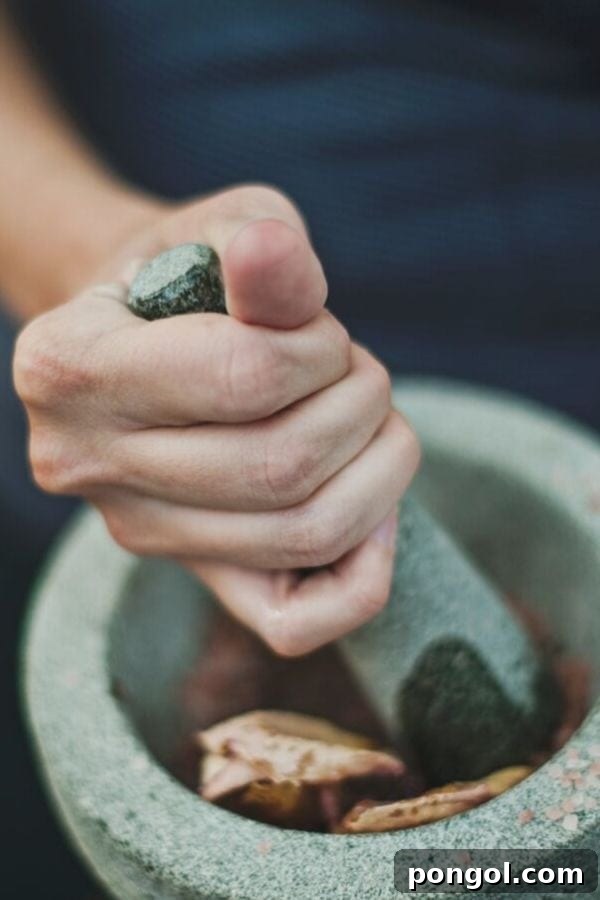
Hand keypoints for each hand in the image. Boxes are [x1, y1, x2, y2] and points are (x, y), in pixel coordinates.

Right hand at [13, 185, 419, 654]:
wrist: (148, 339)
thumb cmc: (191, 279)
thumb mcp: (221, 231)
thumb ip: (255, 245)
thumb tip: (272, 251)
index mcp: (67, 365)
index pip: (244, 377)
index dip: (321, 349)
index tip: (321, 330)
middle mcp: (83, 463)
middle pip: (281, 468)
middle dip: (360, 405)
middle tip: (357, 372)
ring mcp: (136, 530)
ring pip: (303, 534)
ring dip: (379, 468)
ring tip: (369, 419)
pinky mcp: (193, 575)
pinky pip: (294, 621)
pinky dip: (365, 574)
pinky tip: (374, 509)